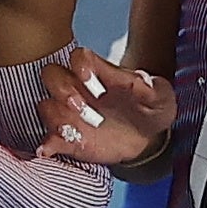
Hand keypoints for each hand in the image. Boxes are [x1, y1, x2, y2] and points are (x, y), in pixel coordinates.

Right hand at [37, 48, 178, 163]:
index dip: (80, 64)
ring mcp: (71, 114)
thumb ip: (150, 88)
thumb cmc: (151, 109)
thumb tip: (141, 83)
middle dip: (62, 89)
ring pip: (46, 106)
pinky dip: (47, 144)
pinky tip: (49, 149)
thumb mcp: (160, 97)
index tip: (89, 76)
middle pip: (52, 75)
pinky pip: (50, 140)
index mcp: (100, 73)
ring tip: (76, 130)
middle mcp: (79, 89)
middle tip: (80, 106)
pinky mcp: (70, 139)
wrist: (148, 137)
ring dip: (56, 117)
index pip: (79, 58)